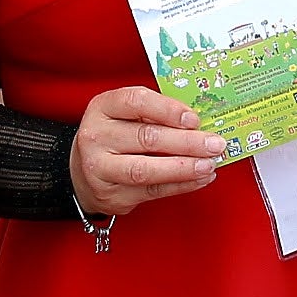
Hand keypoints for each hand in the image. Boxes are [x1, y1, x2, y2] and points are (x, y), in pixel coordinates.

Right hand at [69, 86, 222, 217]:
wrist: (82, 172)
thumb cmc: (112, 137)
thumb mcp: (123, 115)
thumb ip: (154, 113)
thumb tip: (198, 122)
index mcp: (102, 108)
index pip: (136, 102)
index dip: (168, 110)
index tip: (194, 119)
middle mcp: (96, 136)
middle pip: (146, 137)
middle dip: (186, 142)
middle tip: (214, 143)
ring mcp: (100, 168)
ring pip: (147, 169)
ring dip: (184, 168)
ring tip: (209, 164)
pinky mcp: (111, 194)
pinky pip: (152, 190)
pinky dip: (180, 185)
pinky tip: (199, 178)